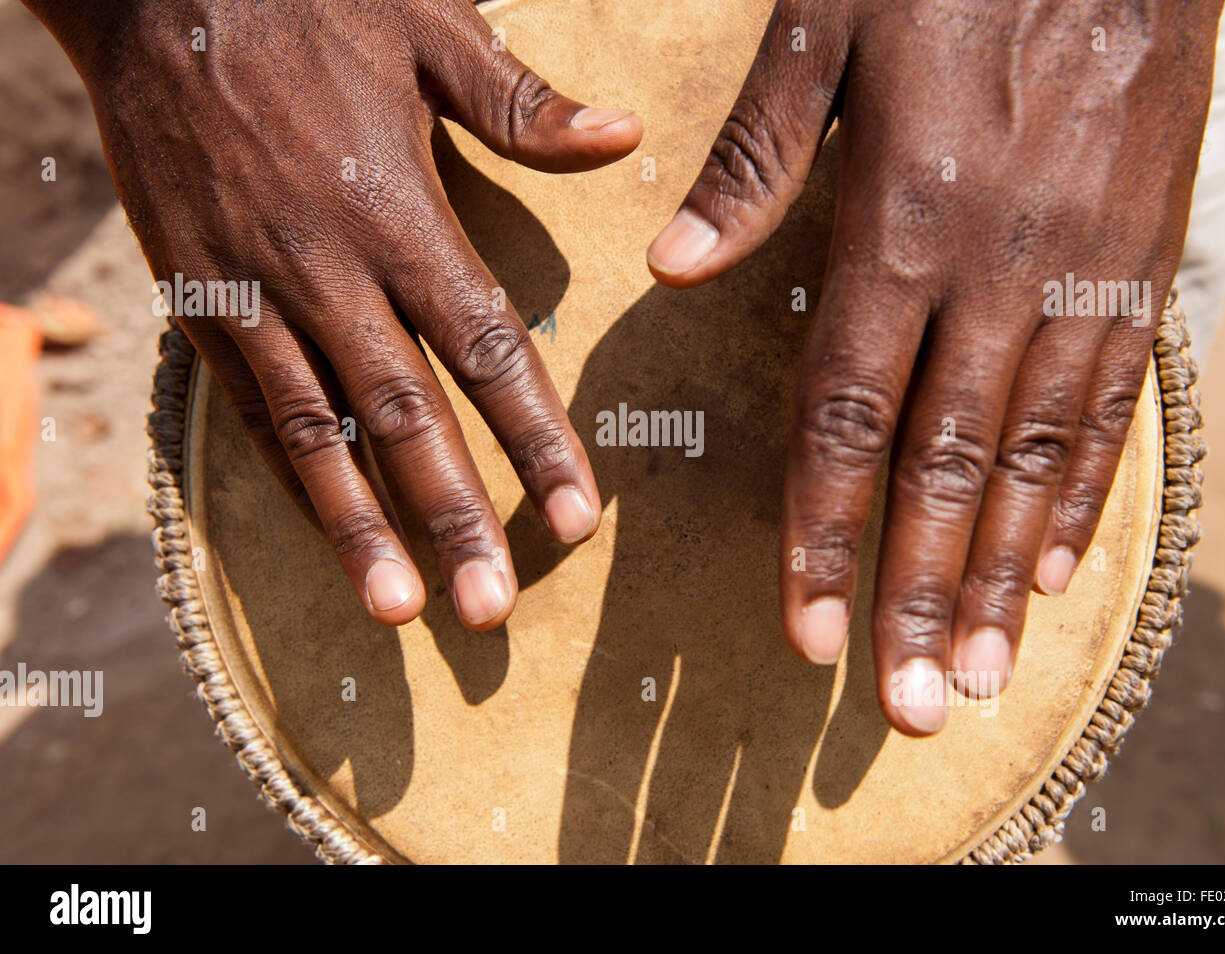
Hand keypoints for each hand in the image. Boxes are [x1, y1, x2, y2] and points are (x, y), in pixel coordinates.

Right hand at [31, 0, 640, 628]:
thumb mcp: (427, 26)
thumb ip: (522, 106)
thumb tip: (623, 139)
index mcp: (399, 211)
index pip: (485, 349)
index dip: (534, 440)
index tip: (576, 518)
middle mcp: (327, 268)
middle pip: (405, 417)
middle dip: (455, 517)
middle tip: (491, 610)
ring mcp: (252, 290)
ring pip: (317, 432)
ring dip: (360, 528)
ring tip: (400, 611)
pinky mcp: (195, 296)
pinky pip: (249, 404)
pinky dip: (290, 474)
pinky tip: (325, 533)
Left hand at [648, 0, 1219, 733]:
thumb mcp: (826, 33)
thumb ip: (753, 165)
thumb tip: (670, 268)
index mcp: (900, 224)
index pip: (847, 417)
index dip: (823, 535)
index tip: (808, 636)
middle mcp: (994, 272)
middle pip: (944, 467)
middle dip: (918, 596)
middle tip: (905, 706)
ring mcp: (1080, 276)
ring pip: (1034, 457)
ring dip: (1005, 577)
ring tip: (980, 673)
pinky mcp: (1140, 266)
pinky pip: (1108, 404)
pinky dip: (1082, 494)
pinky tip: (1058, 568)